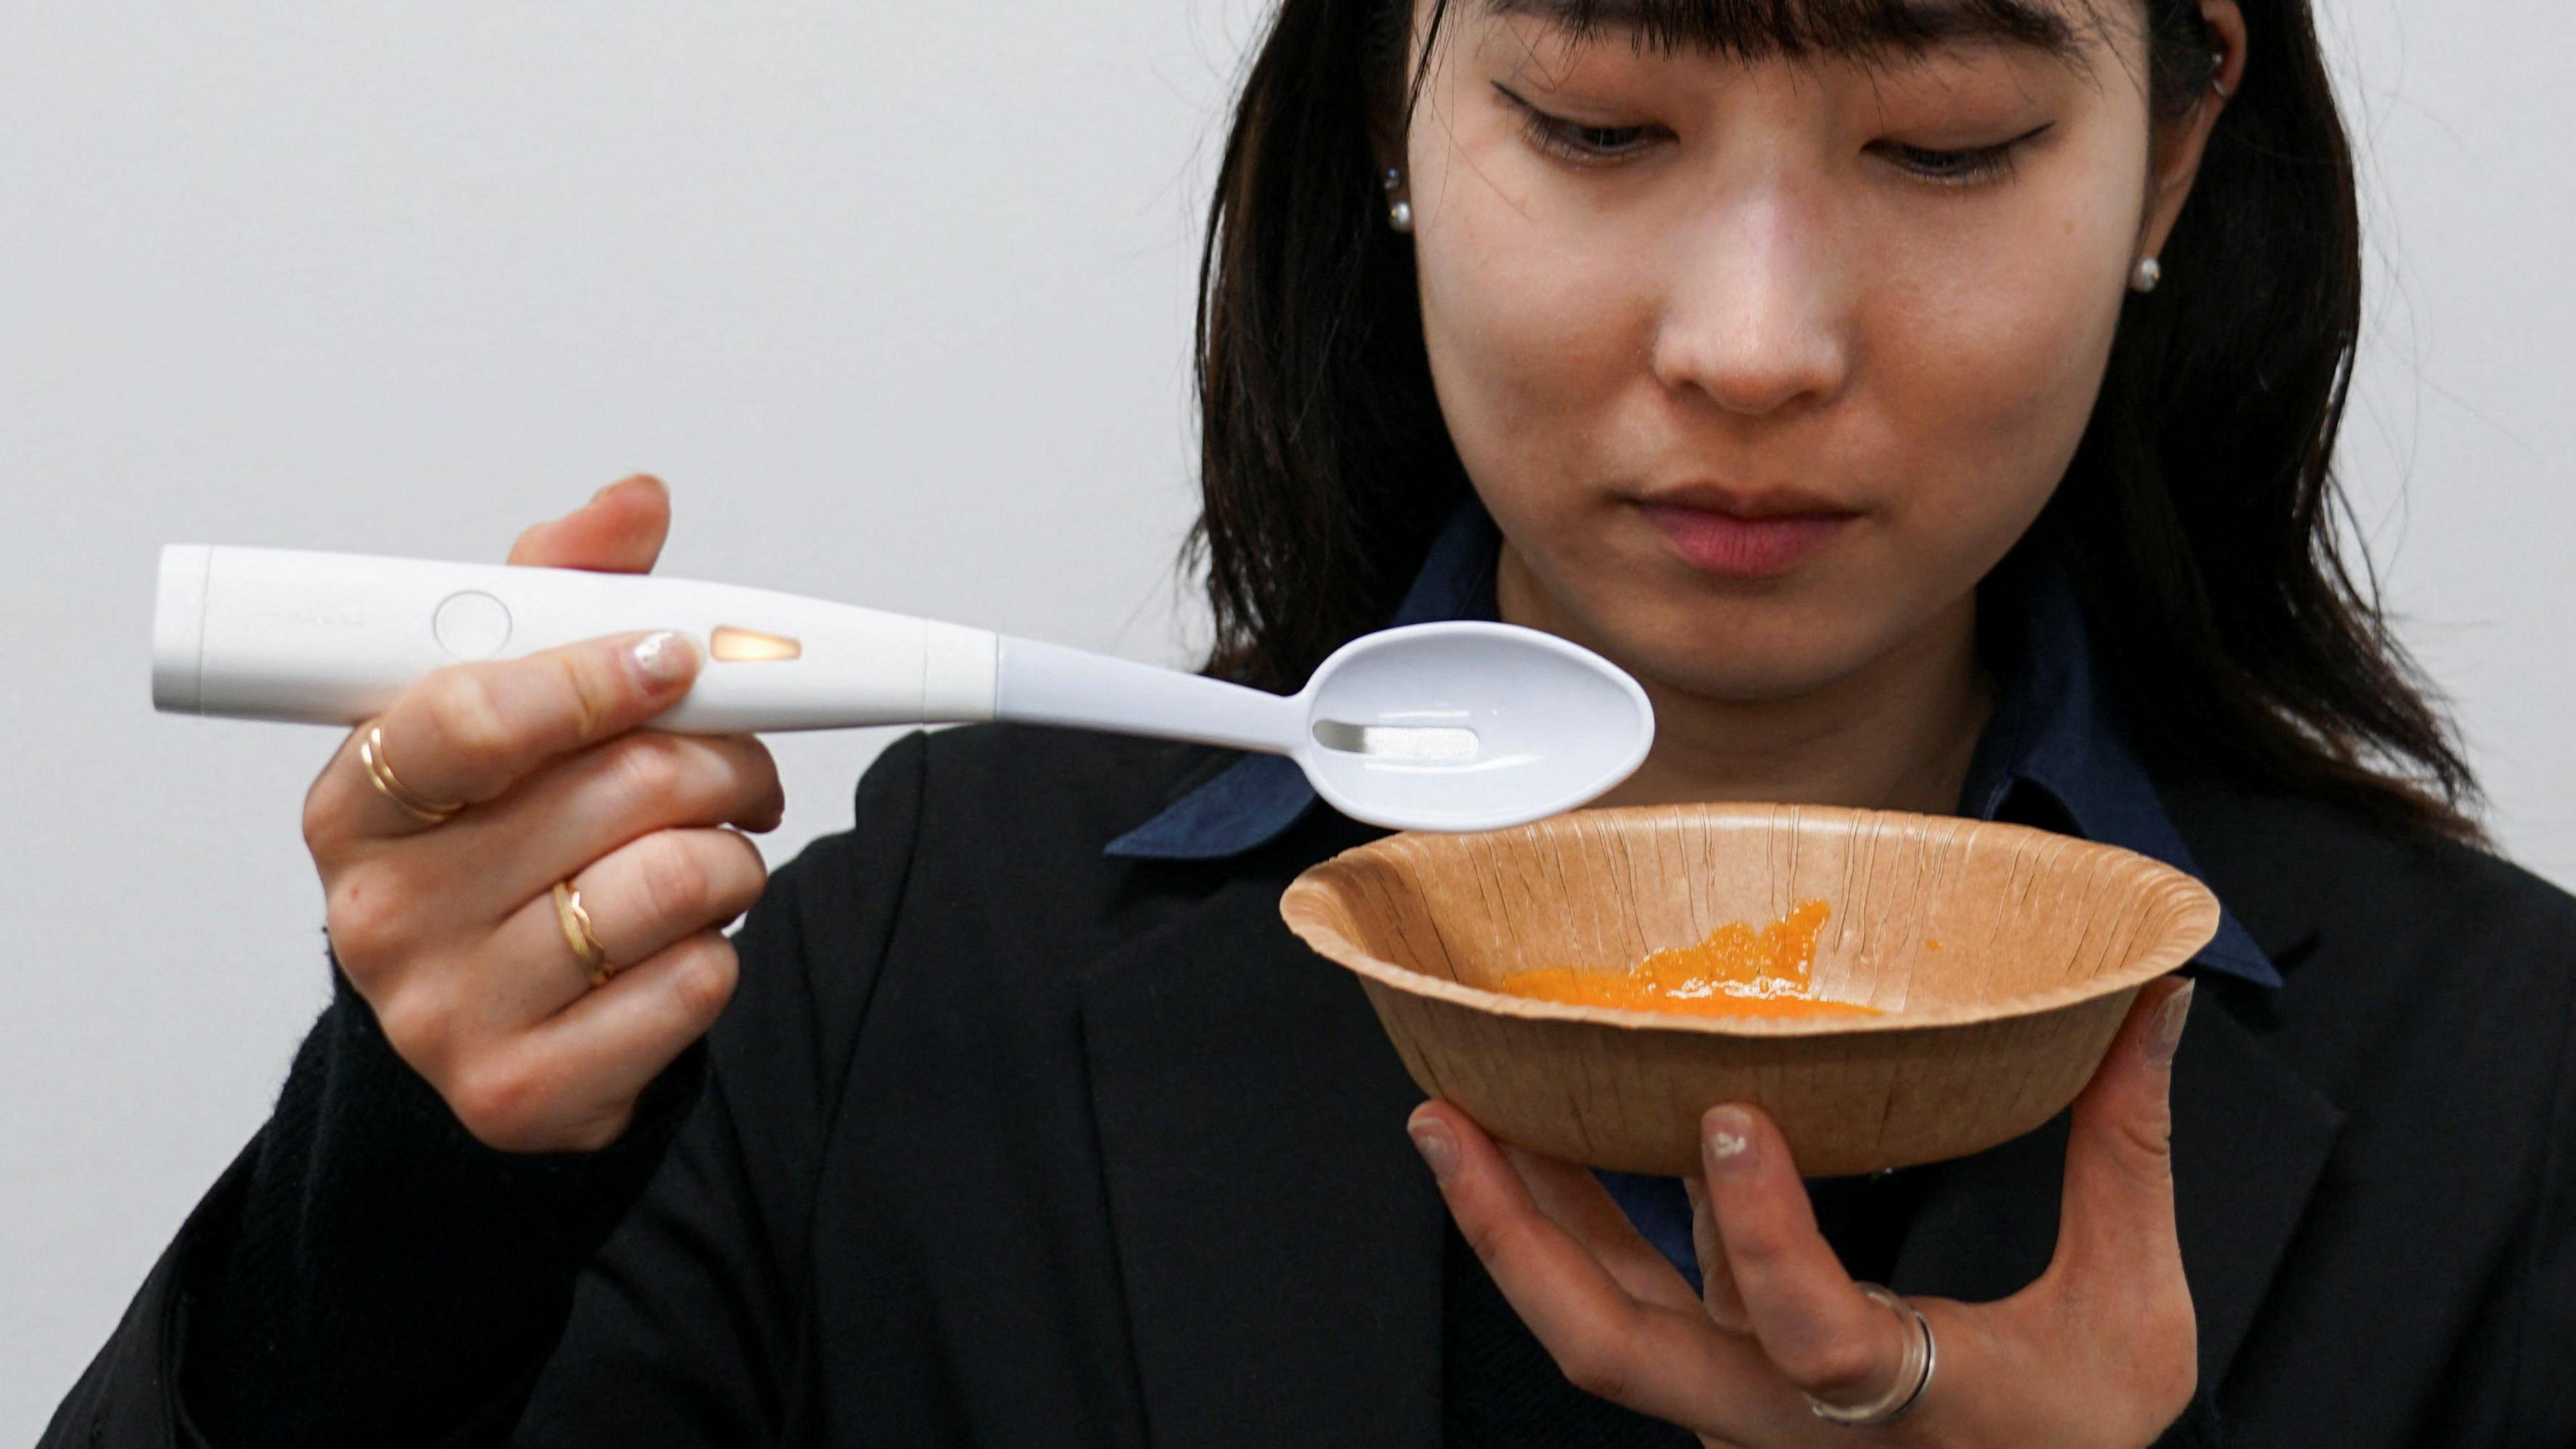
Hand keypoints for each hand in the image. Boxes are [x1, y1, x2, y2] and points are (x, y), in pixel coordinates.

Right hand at [300, 476, 786, 1152]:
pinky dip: (722, 948)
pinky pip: (698, 984)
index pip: (473, 715)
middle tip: (732, 766)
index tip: (675, 658)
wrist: (486, 1027)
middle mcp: (381, 911)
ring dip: (735, 856)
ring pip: (676, 884)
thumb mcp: (509, 715)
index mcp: (357, 798)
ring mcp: (446, 1013)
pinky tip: (679, 942)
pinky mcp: (525, 1093)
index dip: (597, 675)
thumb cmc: (501, 848)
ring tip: (710, 854)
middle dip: (718, 760)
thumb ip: (563, 596)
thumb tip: (633, 502)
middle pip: (616, 791)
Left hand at [1407, 976, 2199, 1446]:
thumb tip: (2153, 1009)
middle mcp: (1782, 1416)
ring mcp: (1736, 1404)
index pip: (1806, 1330)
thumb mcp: (2133, 1315)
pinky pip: (1626, 1297)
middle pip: (1613, 1345)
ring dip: (1517, 1220)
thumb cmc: (2078, 1435)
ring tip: (1452, 1114)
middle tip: (1452, 1120)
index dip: (1761, 1230)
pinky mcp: (1721, 1379)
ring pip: (1597, 1322)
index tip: (1734, 1115)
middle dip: (1519, 1233)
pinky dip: (1570, 1222)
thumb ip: (2128, 1156)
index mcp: (1896, 1403)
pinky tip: (1535, 1140)